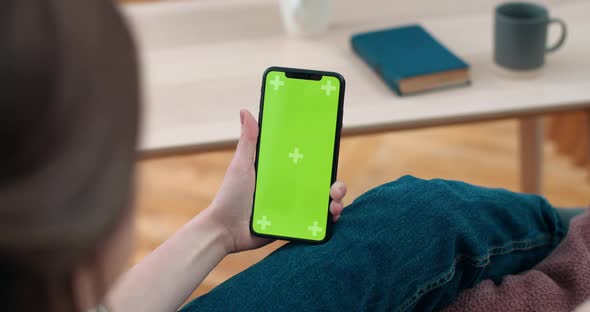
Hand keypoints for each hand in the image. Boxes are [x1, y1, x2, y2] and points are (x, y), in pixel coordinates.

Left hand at [204, 109, 347, 253]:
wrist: (225, 231)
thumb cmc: (230, 197)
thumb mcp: (241, 166)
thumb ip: (248, 141)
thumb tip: (245, 111)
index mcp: (281, 173)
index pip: (307, 162)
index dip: (323, 158)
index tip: (333, 152)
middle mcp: (290, 189)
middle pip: (321, 183)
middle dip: (336, 184)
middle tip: (335, 187)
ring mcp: (293, 208)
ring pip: (323, 203)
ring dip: (336, 201)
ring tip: (334, 204)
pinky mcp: (293, 226)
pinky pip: (315, 223)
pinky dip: (327, 220)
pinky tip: (331, 217)